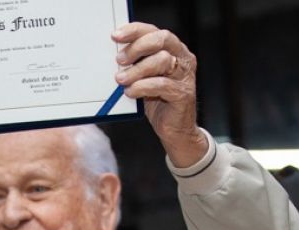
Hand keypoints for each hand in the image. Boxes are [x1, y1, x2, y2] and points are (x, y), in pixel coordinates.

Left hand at [112, 24, 207, 167]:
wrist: (174, 130)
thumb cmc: (158, 101)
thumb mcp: (143, 78)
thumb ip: (135, 64)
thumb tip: (113, 56)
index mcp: (172, 49)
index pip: (154, 31)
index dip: (135, 31)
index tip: (116, 36)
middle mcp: (182, 58)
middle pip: (161, 40)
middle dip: (137, 47)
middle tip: (119, 60)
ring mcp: (185, 76)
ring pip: (162, 61)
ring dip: (137, 70)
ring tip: (121, 80)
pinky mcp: (183, 94)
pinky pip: (162, 85)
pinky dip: (143, 87)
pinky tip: (131, 92)